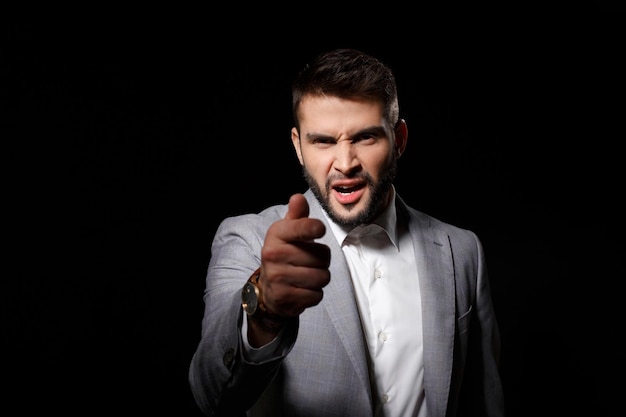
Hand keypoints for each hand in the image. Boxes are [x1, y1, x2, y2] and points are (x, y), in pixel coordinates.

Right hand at [259, 193, 330, 317]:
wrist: (267, 288)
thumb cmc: (285, 254)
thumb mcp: (288, 232)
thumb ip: (297, 215)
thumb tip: (298, 197)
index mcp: (277, 234)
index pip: (301, 227)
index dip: (313, 228)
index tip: (320, 230)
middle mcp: (273, 254)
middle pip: (322, 256)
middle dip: (322, 261)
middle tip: (310, 261)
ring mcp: (277, 277)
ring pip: (322, 277)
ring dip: (320, 278)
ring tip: (307, 275)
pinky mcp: (284, 297)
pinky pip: (316, 295)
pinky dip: (314, 294)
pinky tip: (303, 289)